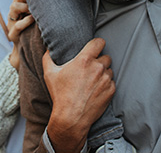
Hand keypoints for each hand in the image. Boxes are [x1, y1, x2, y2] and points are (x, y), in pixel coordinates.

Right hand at [7, 0, 33, 69]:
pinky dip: (26, 21)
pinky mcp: (12, 35)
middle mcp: (14, 14)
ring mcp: (11, 24)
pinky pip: (18, 25)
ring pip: (14, 7)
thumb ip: (43, 9)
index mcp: (20, 8)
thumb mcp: (40, 19)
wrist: (29, 54)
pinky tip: (33, 19)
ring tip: (34, 10)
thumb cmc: (38, 33)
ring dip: (25, 6)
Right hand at [44, 38, 114, 152]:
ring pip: (109, 70)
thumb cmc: (60, 95)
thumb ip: (48, 57)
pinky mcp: (111, 90)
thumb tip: (48, 48)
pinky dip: (106, 85)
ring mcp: (106, 79)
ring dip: (103, 73)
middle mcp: (98, 68)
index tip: (94, 48)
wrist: (71, 118)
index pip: (100, 42)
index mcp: (84, 60)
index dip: (97, 44)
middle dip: (99, 61)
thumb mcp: (49, 74)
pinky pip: (112, 82)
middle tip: (90, 69)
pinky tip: (96, 90)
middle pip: (106, 57)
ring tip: (93, 81)